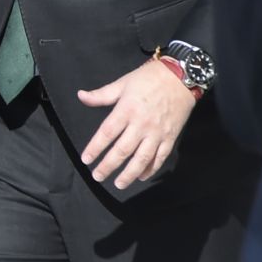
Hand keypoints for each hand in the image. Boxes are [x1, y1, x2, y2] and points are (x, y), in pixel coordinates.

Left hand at [78, 58, 198, 188]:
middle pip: (122, 150)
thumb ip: (101, 95)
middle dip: (108, 166)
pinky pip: (160, 157)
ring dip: (130, 173)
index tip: (86, 159)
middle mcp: (141, 124)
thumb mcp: (122, 83)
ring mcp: (157, 132)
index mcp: (126, 110)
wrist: (180, 77)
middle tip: (98, 176)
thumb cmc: (148, 78)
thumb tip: (81, 96)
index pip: (107, 133)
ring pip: (142, 158)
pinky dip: (151, 168)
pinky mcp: (171, 137)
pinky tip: (142, 176)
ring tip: (119, 183)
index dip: (95, 148)